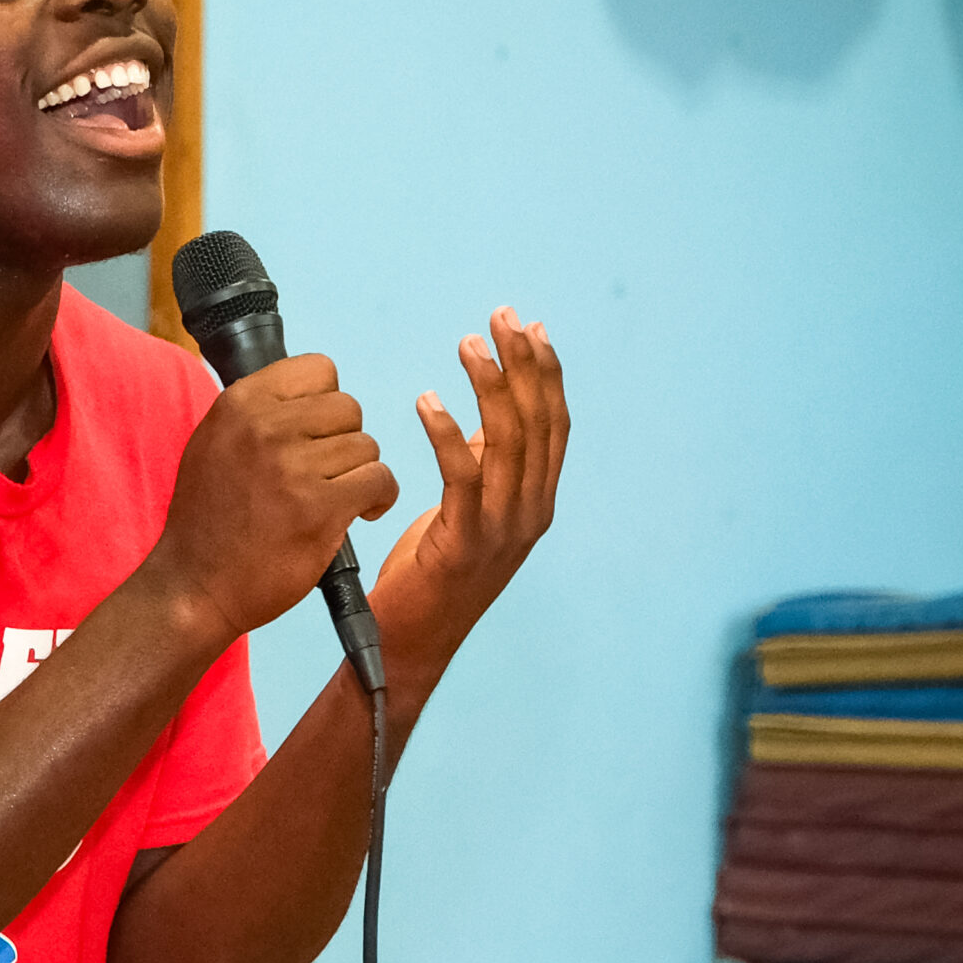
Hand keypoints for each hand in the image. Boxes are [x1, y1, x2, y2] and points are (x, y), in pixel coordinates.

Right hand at [148, 355, 398, 645]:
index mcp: (240, 404)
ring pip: (366, 446)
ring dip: (360, 474)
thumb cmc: (207, 522)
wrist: (194, 586)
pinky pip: (378, 480)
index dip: (326, 403)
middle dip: (344, 442)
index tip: (316, 434)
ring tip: (339, 497)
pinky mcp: (319, 508)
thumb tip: (303, 397)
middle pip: (348, 408)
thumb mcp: (213, 445)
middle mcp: (265, 427)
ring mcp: (292, 467)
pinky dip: (379, 498)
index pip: (318, 370)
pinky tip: (361, 512)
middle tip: (327, 473)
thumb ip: (255, 415)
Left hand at [369, 307, 567, 682]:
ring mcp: (503, 531)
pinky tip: (428, 400)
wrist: (410, 644)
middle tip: (501, 317)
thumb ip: (485, 468)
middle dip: (524, 364)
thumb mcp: (466, 512)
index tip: (530, 328)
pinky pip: (462, 478)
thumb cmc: (430, 576)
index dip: (547, 374)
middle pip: (538, 424)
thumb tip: (491, 415)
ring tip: (468, 345)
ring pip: (508, 444)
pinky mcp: (465, 544)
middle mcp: (530, 513)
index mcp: (537, 503)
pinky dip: (447, 434)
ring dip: (490, 387)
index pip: (553, 426)